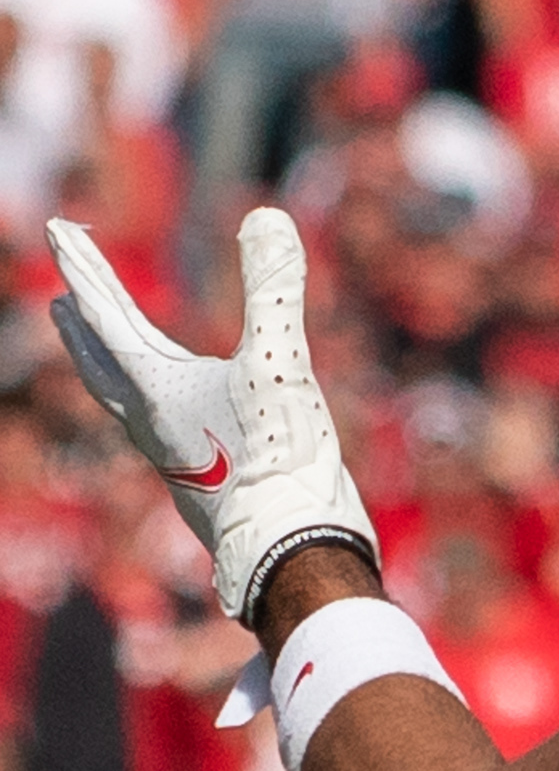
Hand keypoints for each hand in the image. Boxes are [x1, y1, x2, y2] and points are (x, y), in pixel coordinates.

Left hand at [47, 208, 378, 625]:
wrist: (290, 553)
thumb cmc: (278, 462)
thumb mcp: (281, 364)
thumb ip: (275, 289)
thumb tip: (267, 217)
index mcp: (155, 392)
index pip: (105, 316)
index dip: (82, 267)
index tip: (56, 229)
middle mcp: (151, 422)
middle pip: (100, 358)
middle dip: (81, 317)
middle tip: (59, 289)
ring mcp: (174, 451)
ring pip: (123, 392)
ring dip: (105, 355)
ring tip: (99, 338)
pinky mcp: (201, 472)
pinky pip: (156, 416)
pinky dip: (148, 388)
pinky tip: (178, 395)